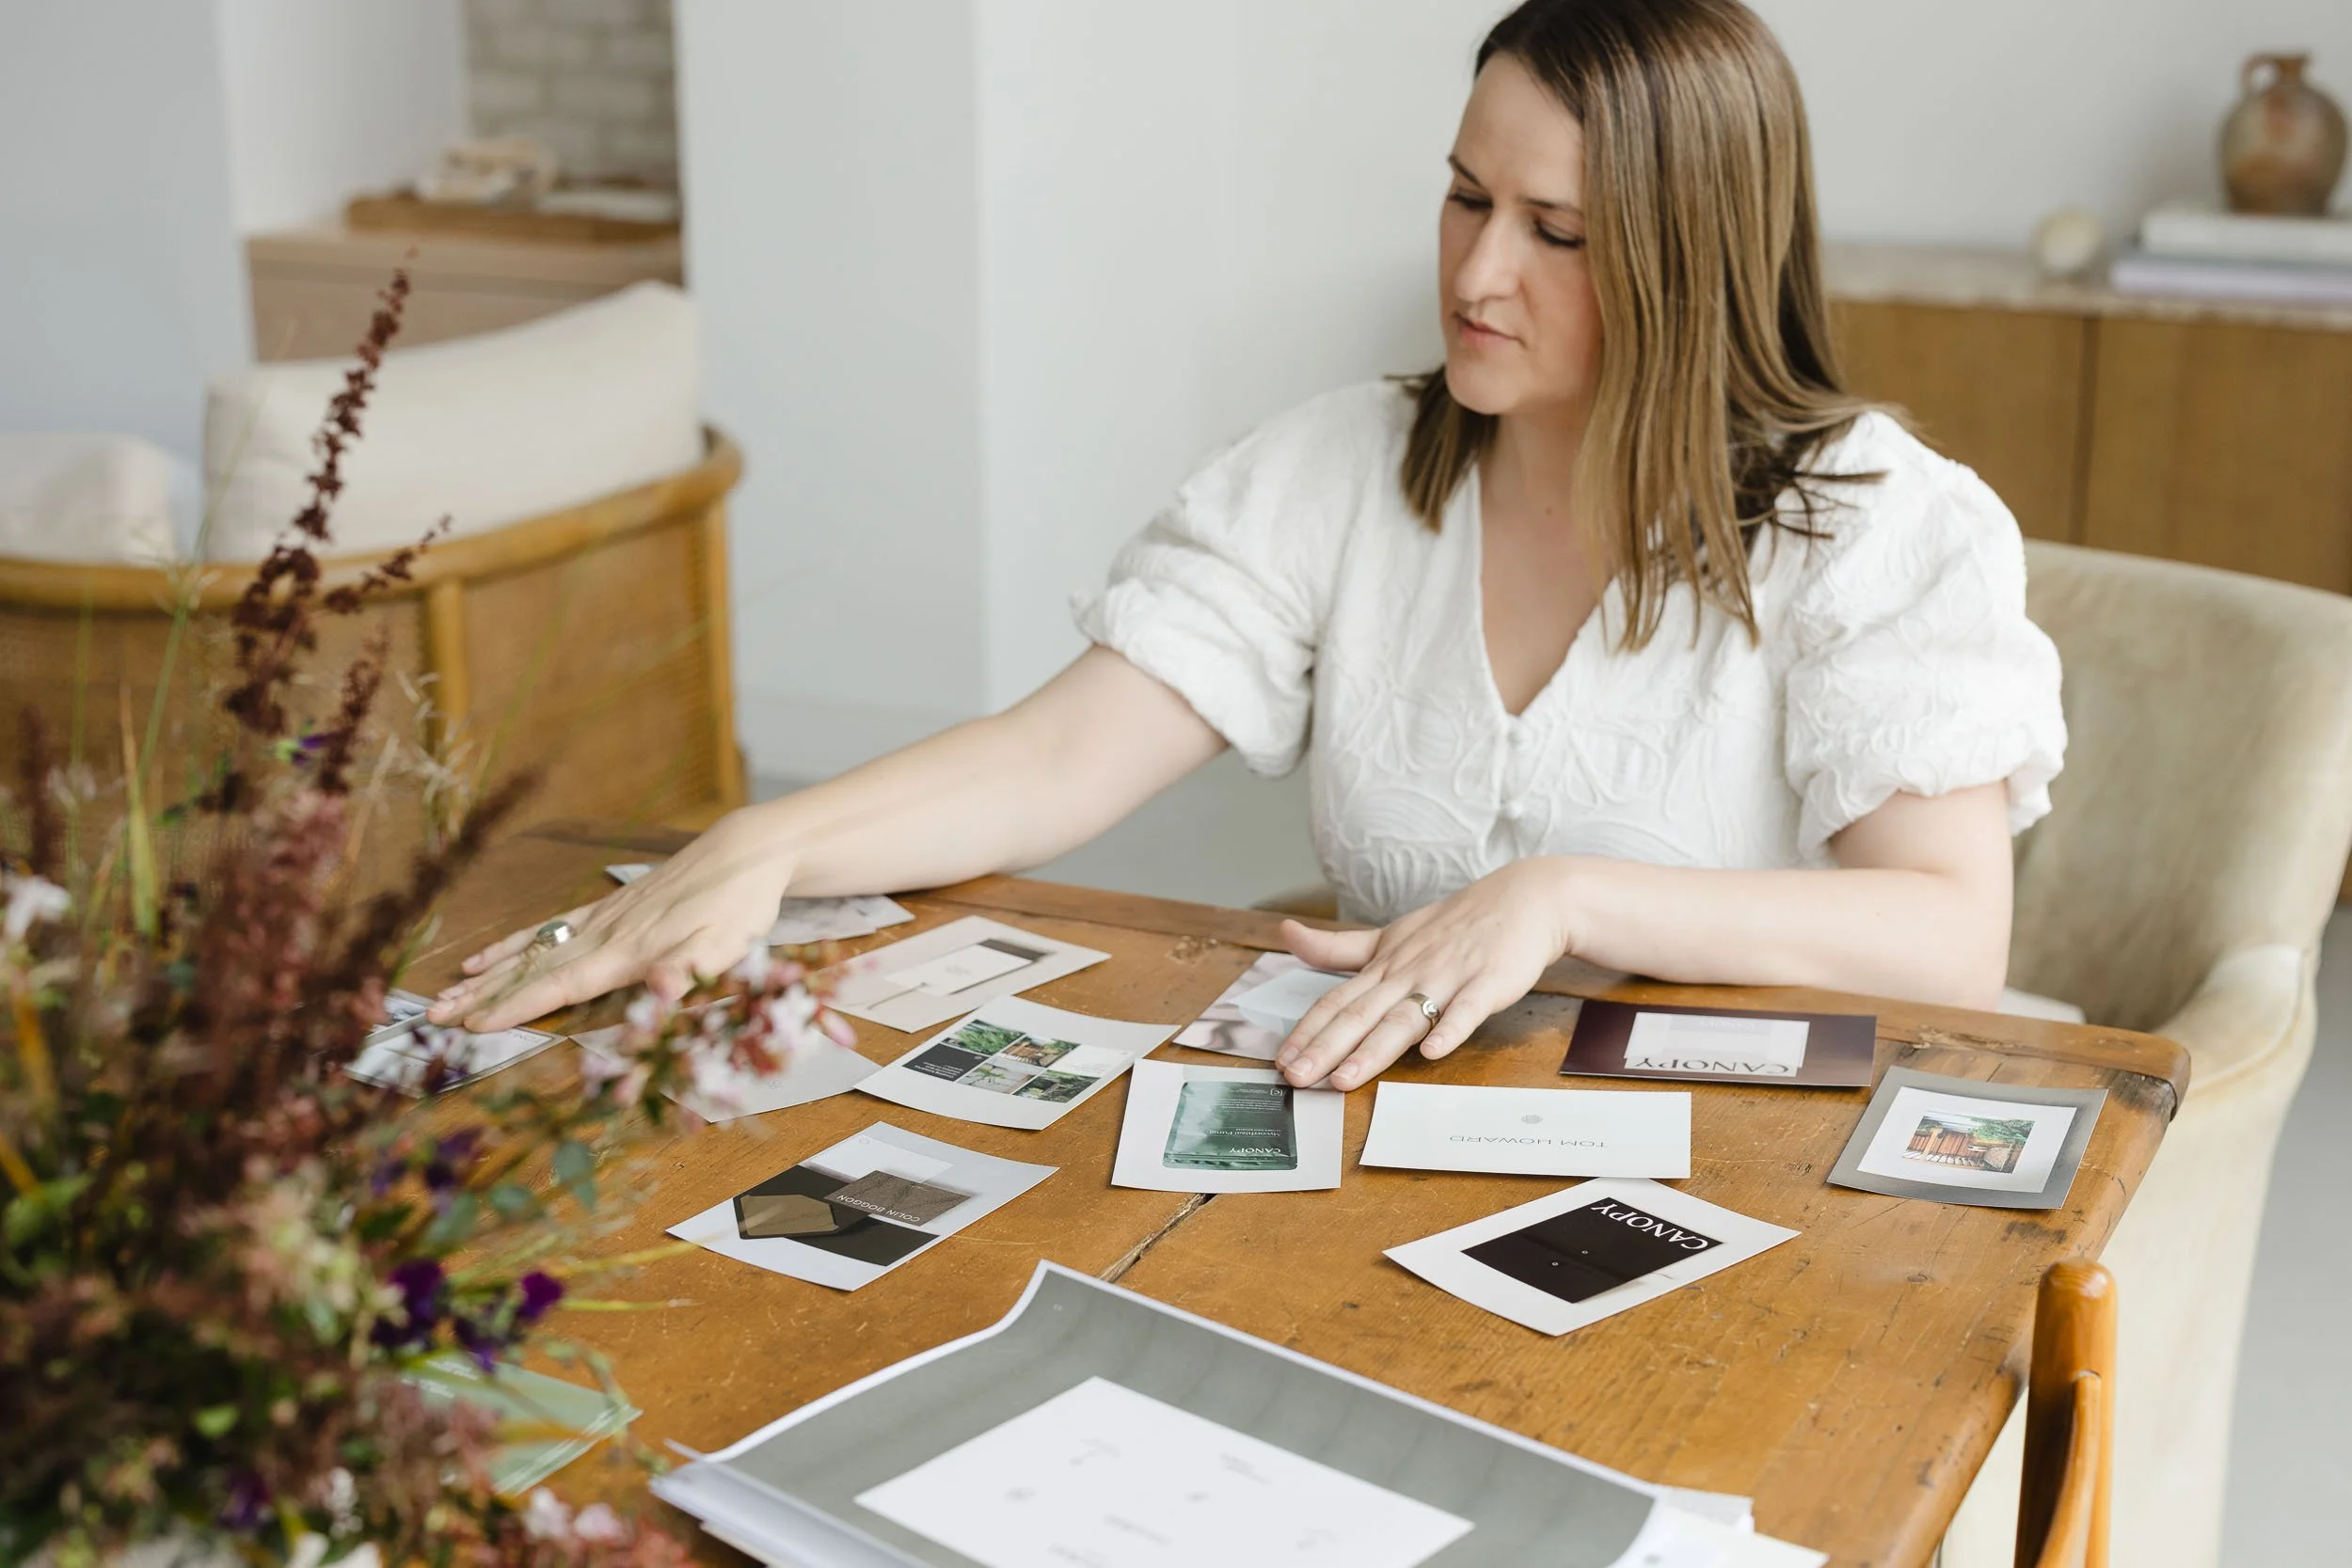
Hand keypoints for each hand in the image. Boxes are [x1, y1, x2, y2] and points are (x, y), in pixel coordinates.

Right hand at [426, 810, 796, 1031]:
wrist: (746, 853)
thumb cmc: (739, 906)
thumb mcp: (729, 947)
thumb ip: (687, 971)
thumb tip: (656, 991)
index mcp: (629, 953)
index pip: (562, 985)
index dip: (518, 1006)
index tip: (475, 1025)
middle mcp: (605, 934)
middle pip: (533, 969)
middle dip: (482, 996)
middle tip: (431, 1019)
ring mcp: (602, 918)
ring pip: (532, 950)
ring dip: (486, 975)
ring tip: (442, 994)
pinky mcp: (607, 907)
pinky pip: (550, 927)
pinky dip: (515, 943)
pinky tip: (487, 955)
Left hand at [1273, 858, 1579, 1090]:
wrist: (1524, 900)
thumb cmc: (1454, 925)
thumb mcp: (1390, 934)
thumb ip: (1340, 947)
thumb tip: (1287, 935)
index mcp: (1384, 965)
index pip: (1337, 1001)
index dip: (1307, 1031)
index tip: (1280, 1060)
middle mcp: (1408, 971)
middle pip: (1361, 1014)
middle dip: (1325, 1048)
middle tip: (1295, 1078)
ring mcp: (1448, 977)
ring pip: (1405, 1017)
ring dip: (1374, 1049)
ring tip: (1345, 1078)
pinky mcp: (1488, 982)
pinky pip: (1467, 1010)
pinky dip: (1450, 1030)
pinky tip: (1433, 1053)